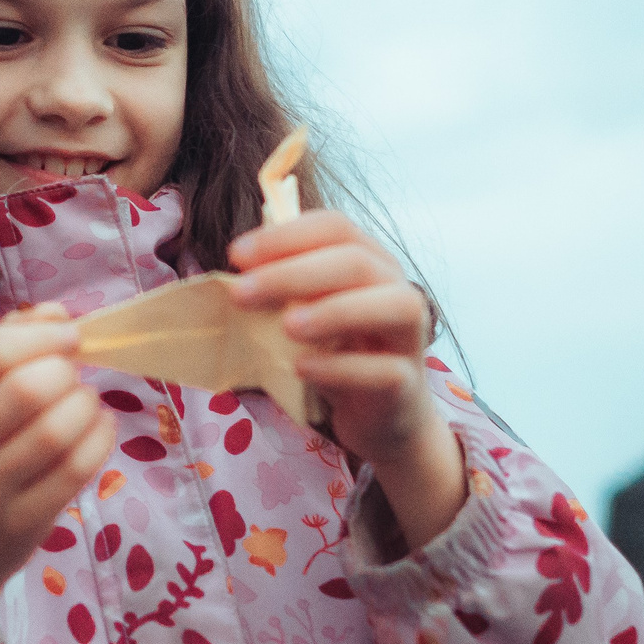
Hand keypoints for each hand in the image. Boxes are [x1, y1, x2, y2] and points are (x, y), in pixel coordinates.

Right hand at [0, 306, 113, 643]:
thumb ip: (5, 351)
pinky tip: (98, 427)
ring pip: (57, 431)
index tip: (67, 335)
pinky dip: (101, 437)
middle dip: (66, 371)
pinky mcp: (24, 522)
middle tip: (71, 375)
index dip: (40, 334)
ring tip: (85, 402)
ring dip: (86, 404)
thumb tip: (57, 313)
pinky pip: (77, 469)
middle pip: (27, 389)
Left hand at [230, 211, 466, 546]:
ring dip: (334, 311)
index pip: (335, 227)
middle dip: (294, 273)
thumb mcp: (307, 314)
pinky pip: (383, 370)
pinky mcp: (406, 384)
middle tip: (241, 293)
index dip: (285, 237)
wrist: (382, 415)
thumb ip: (281, 290)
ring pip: (392, 307)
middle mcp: (397, 288)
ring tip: (286, 326)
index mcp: (369, 260)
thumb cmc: (338, 353)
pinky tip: (301, 367)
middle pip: (356, 262)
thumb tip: (233, 274)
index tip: (235, 255)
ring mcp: (409, 336)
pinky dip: (340, 367)